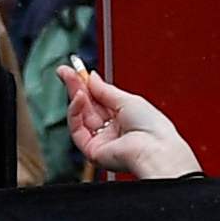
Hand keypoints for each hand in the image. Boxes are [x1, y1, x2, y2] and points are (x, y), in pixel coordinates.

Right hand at [57, 59, 198, 182]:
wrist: (154, 148)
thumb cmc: (151, 127)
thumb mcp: (127, 99)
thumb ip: (105, 90)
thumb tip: (92, 77)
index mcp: (123, 117)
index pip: (99, 99)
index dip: (87, 84)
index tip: (77, 70)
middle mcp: (111, 130)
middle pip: (87, 106)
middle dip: (76, 87)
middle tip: (64, 72)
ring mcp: (101, 140)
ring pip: (80, 116)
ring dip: (75, 96)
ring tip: (72, 81)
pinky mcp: (92, 150)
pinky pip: (77, 129)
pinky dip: (75, 112)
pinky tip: (79, 97)